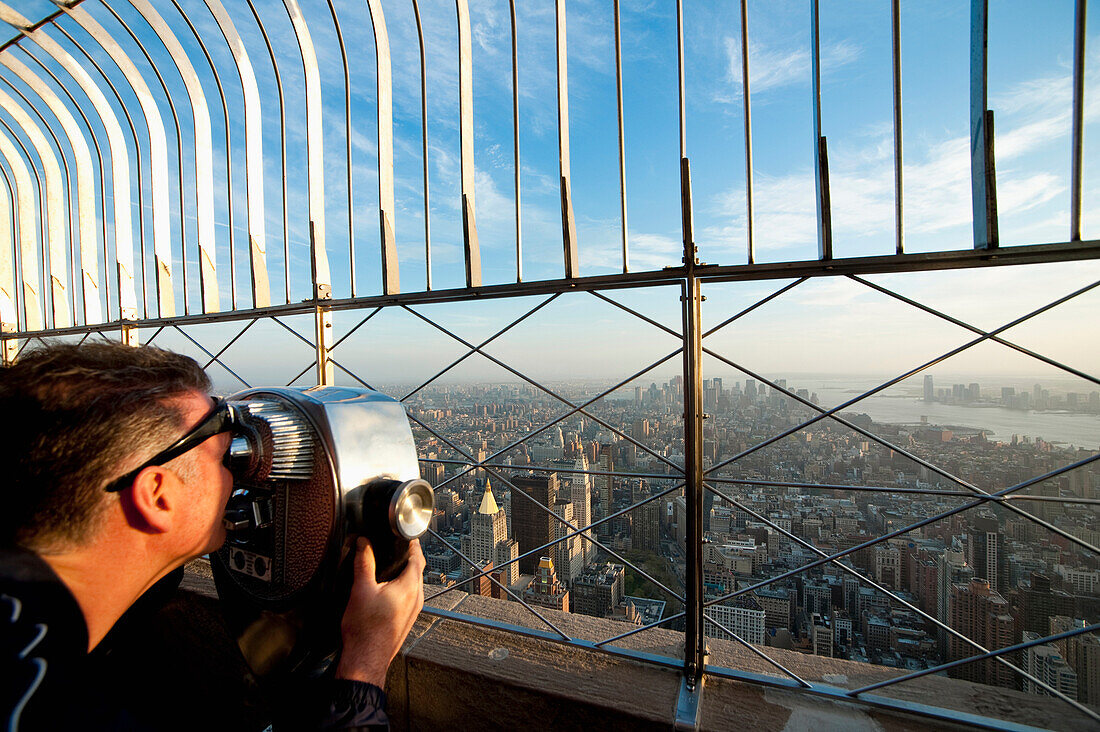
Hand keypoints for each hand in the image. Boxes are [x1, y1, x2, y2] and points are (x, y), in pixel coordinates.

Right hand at [335, 537, 425, 686]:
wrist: (366, 660)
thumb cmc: (365, 630)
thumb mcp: (361, 589)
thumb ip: (364, 563)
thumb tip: (364, 544)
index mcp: (409, 587)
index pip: (418, 559)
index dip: (413, 546)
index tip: (410, 539)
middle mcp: (416, 599)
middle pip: (418, 571)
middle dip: (411, 558)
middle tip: (402, 549)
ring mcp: (413, 611)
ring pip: (415, 585)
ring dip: (408, 574)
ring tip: (395, 566)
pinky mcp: (407, 621)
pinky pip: (410, 598)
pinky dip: (404, 588)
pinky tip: (391, 591)